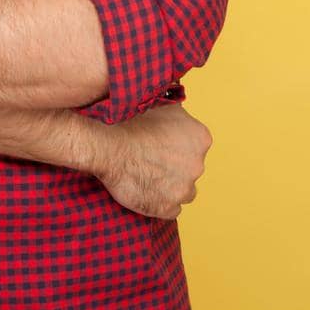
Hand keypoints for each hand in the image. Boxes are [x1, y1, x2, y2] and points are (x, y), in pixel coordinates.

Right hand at [90, 103, 211, 219]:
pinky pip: (170, 208)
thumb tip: (179, 100)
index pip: (195, 146)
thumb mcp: (159, 103)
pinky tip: (144, 189)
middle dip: (174, 166)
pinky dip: (159, 202)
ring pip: (183, 190)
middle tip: (150, 158)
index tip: (160, 144)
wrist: (108, 146)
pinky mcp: (168, 208)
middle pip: (190, 168)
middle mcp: (198, 164)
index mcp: (200, 138)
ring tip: (146, 175)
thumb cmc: (130, 122)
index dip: (177, 145)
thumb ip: (177, 110)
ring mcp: (184, 189)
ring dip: (169, 185)